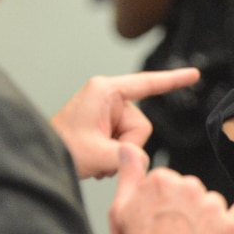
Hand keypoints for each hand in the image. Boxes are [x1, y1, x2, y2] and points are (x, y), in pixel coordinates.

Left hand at [50, 68, 199, 178]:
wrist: (39, 160)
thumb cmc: (60, 149)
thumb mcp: (98, 155)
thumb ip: (129, 156)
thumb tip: (142, 159)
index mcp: (105, 91)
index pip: (148, 83)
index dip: (174, 80)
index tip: (194, 74)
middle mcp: (107, 96)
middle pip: (141, 125)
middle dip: (126, 146)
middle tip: (102, 156)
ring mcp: (106, 110)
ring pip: (134, 137)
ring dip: (119, 153)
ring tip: (96, 159)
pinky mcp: (104, 123)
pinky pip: (124, 141)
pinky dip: (114, 154)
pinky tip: (96, 159)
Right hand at [109, 143, 233, 233]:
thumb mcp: (119, 210)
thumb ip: (129, 175)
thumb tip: (130, 148)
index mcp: (162, 180)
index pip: (167, 181)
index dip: (159, 202)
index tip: (154, 217)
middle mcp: (190, 188)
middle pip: (189, 190)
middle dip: (181, 209)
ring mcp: (212, 207)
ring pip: (210, 203)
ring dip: (201, 220)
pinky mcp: (231, 225)